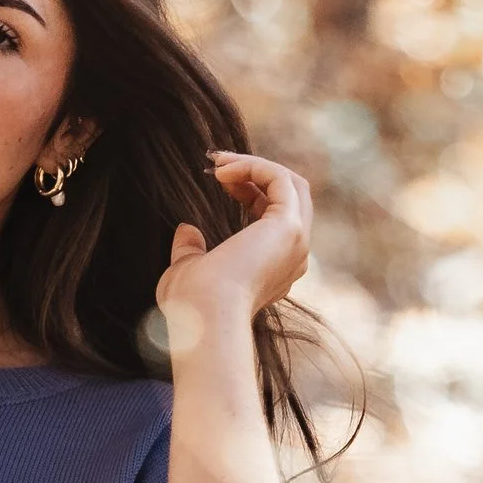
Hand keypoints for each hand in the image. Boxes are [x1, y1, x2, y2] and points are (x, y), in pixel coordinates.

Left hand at [158, 152, 312, 343]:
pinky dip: (254, 167)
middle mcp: (293, 256)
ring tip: (219, 163)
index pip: (275, 215)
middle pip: (291, 196)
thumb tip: (186, 230)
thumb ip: (190, 251)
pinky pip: (281, 180)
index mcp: (275, 269)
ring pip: (291, 184)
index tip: (217, 180)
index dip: (248, 190)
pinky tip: (223, 172)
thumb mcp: (186, 272)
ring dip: (255, 165)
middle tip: (219, 164)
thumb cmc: (191, 307)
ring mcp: (297, 242)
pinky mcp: (289, 228)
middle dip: (256, 172)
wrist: (202, 320)